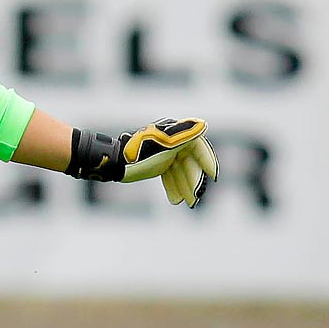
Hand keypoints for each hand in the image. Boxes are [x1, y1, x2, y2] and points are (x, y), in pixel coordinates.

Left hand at [66, 117, 219, 206]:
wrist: (115, 164)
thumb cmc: (139, 154)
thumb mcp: (165, 145)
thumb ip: (185, 135)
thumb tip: (203, 124)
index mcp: (174, 133)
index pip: (198, 146)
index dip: (207, 161)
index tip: (213, 176)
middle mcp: (170, 140)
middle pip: (189, 162)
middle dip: (193, 181)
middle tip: (195, 199)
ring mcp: (163, 151)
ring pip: (180, 170)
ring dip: (185, 187)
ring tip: (188, 203)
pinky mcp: (156, 162)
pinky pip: (169, 174)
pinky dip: (173, 186)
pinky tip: (175, 199)